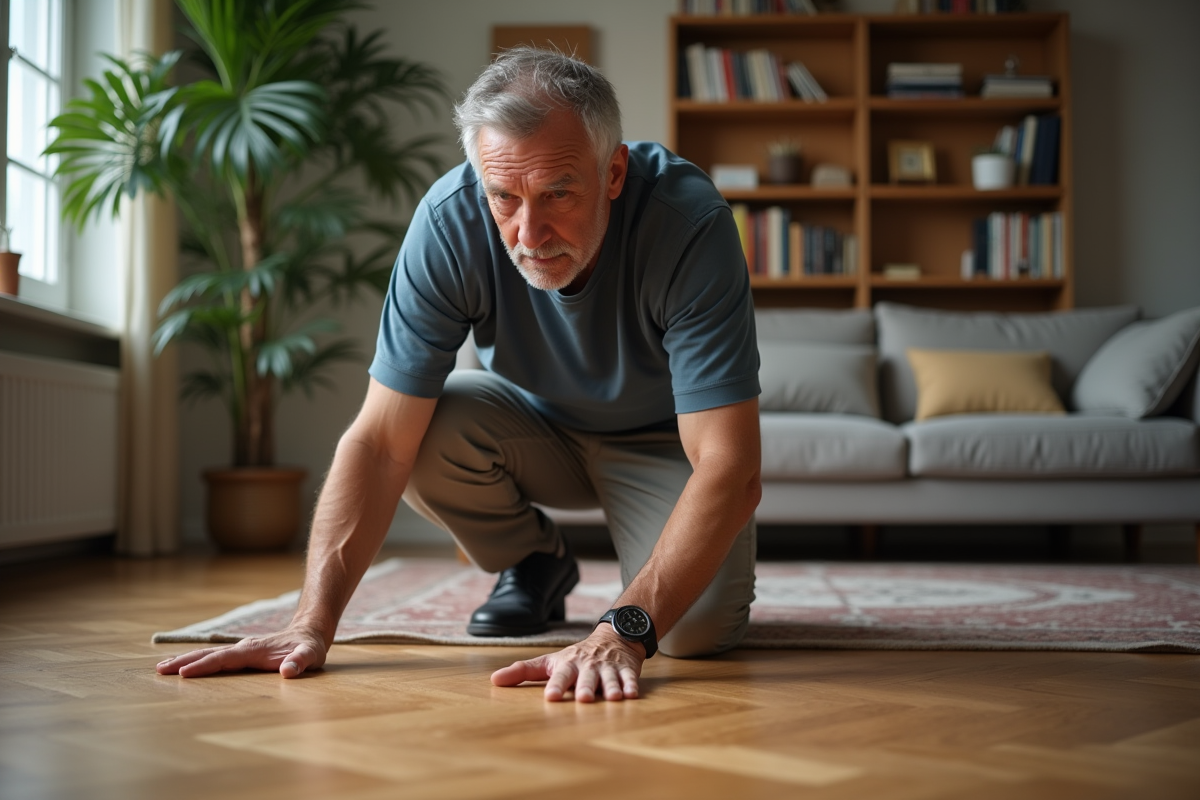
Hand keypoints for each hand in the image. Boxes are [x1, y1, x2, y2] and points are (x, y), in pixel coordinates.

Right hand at [156, 626, 327, 678]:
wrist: (310, 632)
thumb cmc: (309, 648)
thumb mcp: (310, 656)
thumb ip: (300, 662)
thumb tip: (287, 671)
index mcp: (254, 650)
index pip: (224, 659)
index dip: (205, 666)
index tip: (184, 673)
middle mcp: (243, 648)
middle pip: (209, 654)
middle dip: (184, 661)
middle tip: (160, 669)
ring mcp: (241, 649)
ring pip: (209, 654)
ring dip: (186, 660)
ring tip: (162, 667)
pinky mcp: (241, 653)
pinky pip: (216, 658)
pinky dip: (198, 661)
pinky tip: (185, 666)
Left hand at [490, 625, 643, 701]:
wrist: (613, 637)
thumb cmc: (576, 656)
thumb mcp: (549, 661)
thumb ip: (523, 671)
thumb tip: (494, 680)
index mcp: (568, 665)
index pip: (560, 675)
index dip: (556, 685)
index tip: (551, 697)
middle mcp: (588, 666)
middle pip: (587, 677)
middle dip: (586, 687)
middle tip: (583, 699)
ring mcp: (608, 668)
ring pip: (610, 678)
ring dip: (611, 688)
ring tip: (614, 698)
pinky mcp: (626, 670)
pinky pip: (630, 678)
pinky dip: (631, 685)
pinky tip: (632, 694)